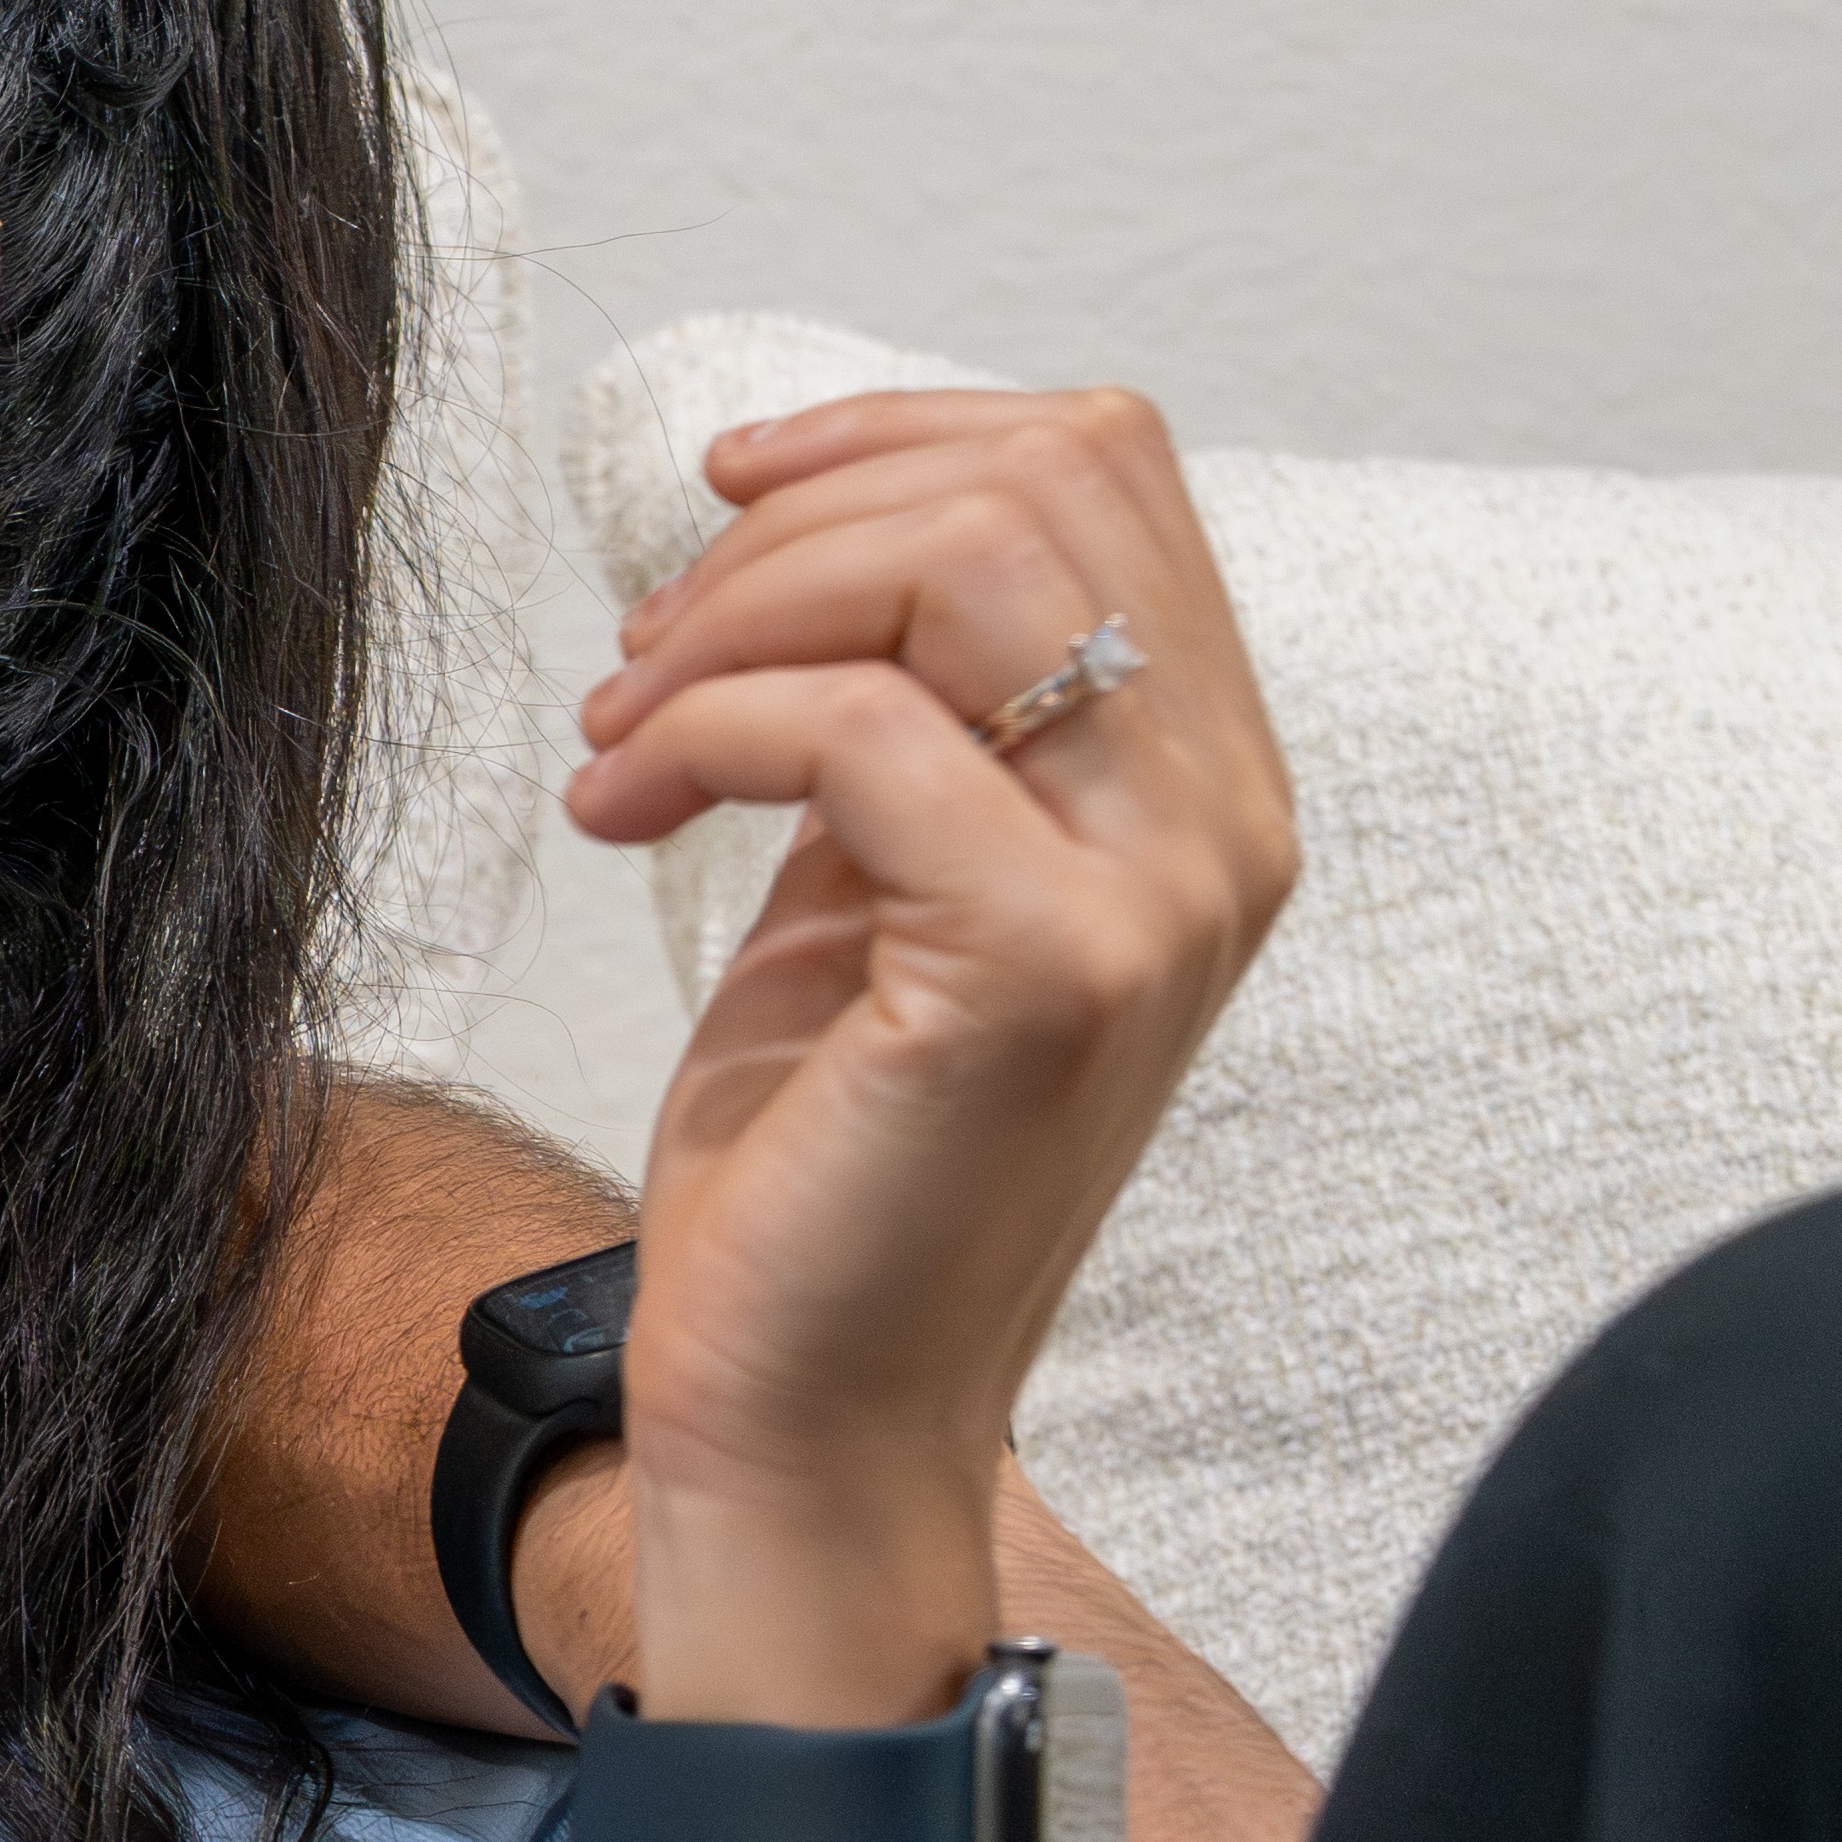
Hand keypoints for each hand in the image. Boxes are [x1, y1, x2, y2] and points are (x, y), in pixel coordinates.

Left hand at [561, 386, 1298, 1730]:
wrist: (812, 1403)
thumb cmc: (827, 1150)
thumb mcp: (880, 872)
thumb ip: (912, 704)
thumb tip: (814, 520)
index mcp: (1202, 777)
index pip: (1107, 466)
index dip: (896, 437)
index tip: (723, 503)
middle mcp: (1221, 820)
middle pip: (1047, 479)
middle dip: (799, 526)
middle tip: (646, 656)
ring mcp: (1157, 892)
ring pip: (971, 565)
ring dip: (744, 612)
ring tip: (624, 730)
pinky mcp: (1048, 968)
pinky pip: (864, 727)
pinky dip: (707, 729)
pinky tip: (619, 810)